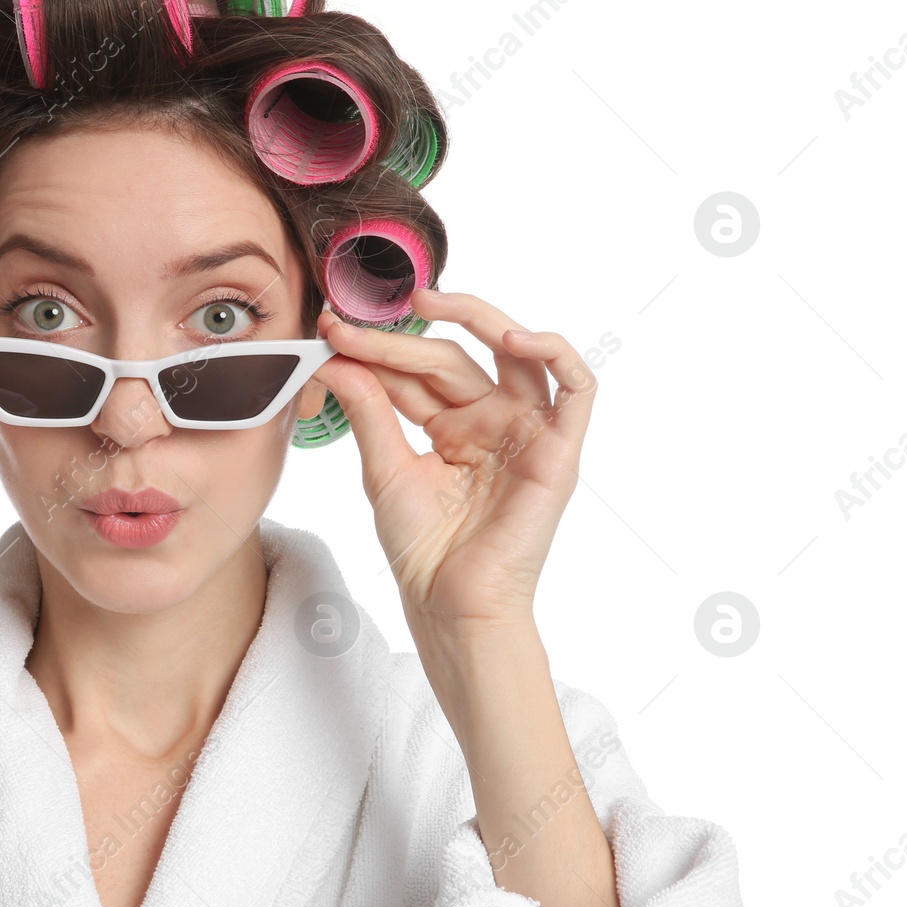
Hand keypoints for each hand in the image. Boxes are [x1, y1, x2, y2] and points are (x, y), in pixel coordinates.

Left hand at [309, 288, 595, 650]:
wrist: (451, 605)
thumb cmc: (423, 552)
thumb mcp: (384, 470)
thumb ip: (368, 411)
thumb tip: (337, 360)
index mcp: (452, 427)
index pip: (416, 373)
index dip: (375, 350)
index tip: (331, 333)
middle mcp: (492, 422)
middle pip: (454, 359)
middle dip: (400, 339)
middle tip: (352, 325)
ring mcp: (528, 432)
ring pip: (517, 354)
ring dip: (480, 318)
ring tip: (430, 300)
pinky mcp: (560, 449)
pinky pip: (576, 387)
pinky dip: (553, 352)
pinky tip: (512, 338)